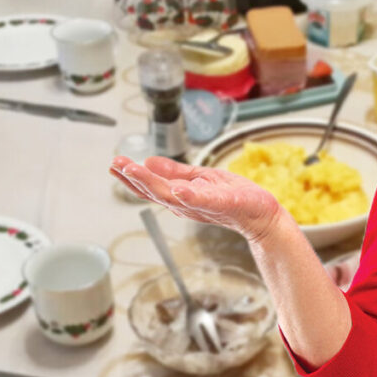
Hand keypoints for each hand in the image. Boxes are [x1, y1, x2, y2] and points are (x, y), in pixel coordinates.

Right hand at [110, 155, 286, 243]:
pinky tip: (178, 189)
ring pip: (173, 196)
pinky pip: (204, 201)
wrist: (261, 214)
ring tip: (135, 170)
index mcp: (181, 196)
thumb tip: (149, 161)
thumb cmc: (234, 196)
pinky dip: (190, 196)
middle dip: (135, 179)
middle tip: (117, 166)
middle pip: (156, 192)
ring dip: (153, 183)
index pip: (152, 188)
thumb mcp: (200, 179)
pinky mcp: (224, 204)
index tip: (114, 165)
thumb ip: (175, 173)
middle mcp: (188, 203)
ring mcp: (204, 205)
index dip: (131, 178)